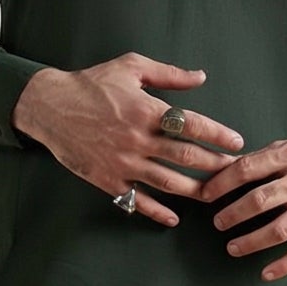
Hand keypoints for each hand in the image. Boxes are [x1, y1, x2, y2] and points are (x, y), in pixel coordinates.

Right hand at [11, 54, 244, 226]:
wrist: (49, 106)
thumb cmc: (91, 83)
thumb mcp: (130, 67)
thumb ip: (168, 74)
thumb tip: (201, 77)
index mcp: (145, 110)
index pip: (191, 125)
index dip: (218, 135)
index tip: (237, 142)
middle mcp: (137, 139)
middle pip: (185, 157)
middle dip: (215, 165)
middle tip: (236, 172)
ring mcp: (122, 163)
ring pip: (168, 182)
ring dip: (195, 191)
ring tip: (216, 196)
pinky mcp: (107, 180)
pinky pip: (137, 201)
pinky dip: (157, 212)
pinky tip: (174, 218)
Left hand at [198, 132, 286, 281]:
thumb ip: (267, 157)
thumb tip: (230, 168)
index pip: (247, 170)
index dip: (222, 183)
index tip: (206, 194)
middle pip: (258, 202)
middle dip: (232, 215)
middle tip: (218, 223)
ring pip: (278, 230)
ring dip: (250, 241)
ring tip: (232, 247)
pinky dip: (284, 265)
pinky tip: (266, 273)